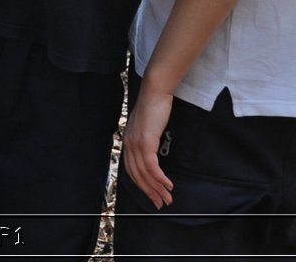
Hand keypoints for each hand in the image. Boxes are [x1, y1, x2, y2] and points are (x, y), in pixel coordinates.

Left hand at [120, 80, 175, 208]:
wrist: (154, 92)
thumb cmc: (153, 107)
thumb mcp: (147, 126)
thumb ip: (146, 139)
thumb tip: (151, 152)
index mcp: (128, 142)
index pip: (132, 170)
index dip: (142, 185)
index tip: (152, 195)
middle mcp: (129, 144)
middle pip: (137, 175)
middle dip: (149, 192)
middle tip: (160, 203)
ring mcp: (136, 143)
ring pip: (145, 173)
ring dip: (157, 188)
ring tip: (167, 198)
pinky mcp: (145, 141)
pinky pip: (152, 166)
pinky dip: (159, 178)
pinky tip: (167, 185)